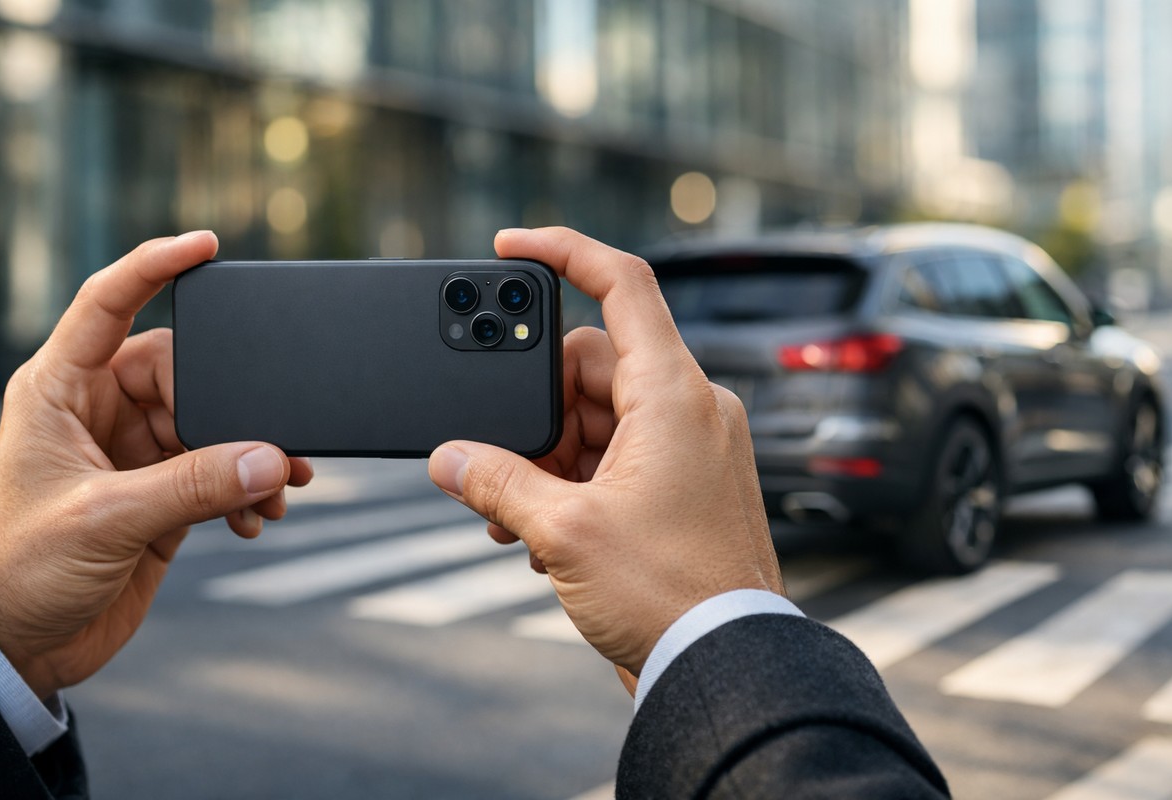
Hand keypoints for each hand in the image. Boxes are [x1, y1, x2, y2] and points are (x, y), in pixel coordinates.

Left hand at [0, 232, 312, 698]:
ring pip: (212, 427)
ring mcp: (132, 455)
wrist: (17, 649)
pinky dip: (246, 492)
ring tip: (279, 490)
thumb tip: (272, 458)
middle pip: (186, 374)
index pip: (108, 304)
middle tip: (275, 442)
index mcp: (60, 390)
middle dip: (236, 405)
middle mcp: (98, 412)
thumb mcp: (106, 518)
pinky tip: (255, 519)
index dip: (155, 267)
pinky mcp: (159, 497)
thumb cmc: (15, 572)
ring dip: (250, 456)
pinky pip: (219, 474)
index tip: (206, 246)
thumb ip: (194, 485)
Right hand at [429, 227, 783, 679]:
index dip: (564, 251)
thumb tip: (449, 458)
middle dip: (534, 412)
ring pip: (598, 416)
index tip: (512, 245)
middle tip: (498, 466)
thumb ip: (497, 482)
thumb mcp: (563, 532)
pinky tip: (546, 534)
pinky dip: (576, 479)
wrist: (722, 662)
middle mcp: (690, 409)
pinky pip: (618, 454)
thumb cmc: (668, 596)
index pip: (622, 285)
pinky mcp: (684, 484)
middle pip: (590, 366)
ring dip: (548, 457)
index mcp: (674, 395)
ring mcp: (691, 447)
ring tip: (518, 519)